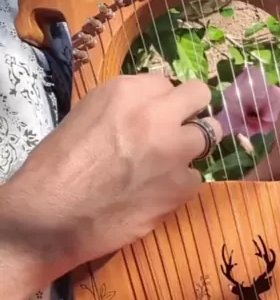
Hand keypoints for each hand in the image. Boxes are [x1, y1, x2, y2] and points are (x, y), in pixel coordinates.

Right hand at [0, 74, 221, 299]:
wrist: (51, 216)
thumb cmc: (56, 166)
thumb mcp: (86, 115)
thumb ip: (125, 107)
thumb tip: (150, 111)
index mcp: (127, 91)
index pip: (167, 83)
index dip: (161, 102)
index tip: (155, 116)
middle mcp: (157, 114)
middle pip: (199, 96)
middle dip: (190, 111)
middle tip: (176, 130)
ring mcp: (174, 150)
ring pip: (208, 136)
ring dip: (190, 148)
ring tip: (166, 165)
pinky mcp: (182, 187)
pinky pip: (195, 178)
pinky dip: (180, 185)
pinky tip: (156, 194)